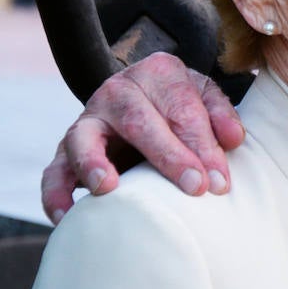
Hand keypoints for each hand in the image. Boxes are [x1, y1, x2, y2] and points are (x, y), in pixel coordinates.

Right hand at [40, 52, 244, 224]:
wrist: (142, 99)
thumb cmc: (180, 104)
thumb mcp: (205, 97)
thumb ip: (220, 114)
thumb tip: (234, 140)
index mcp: (158, 71)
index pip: (182, 107)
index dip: (203, 144)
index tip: (219, 181)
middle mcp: (118, 90)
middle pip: (140, 121)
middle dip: (170, 157)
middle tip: (194, 188)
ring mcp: (88, 118)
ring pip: (84, 138)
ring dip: (94, 163)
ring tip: (108, 188)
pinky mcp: (65, 148)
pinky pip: (53, 170)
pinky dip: (55, 193)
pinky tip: (67, 216)